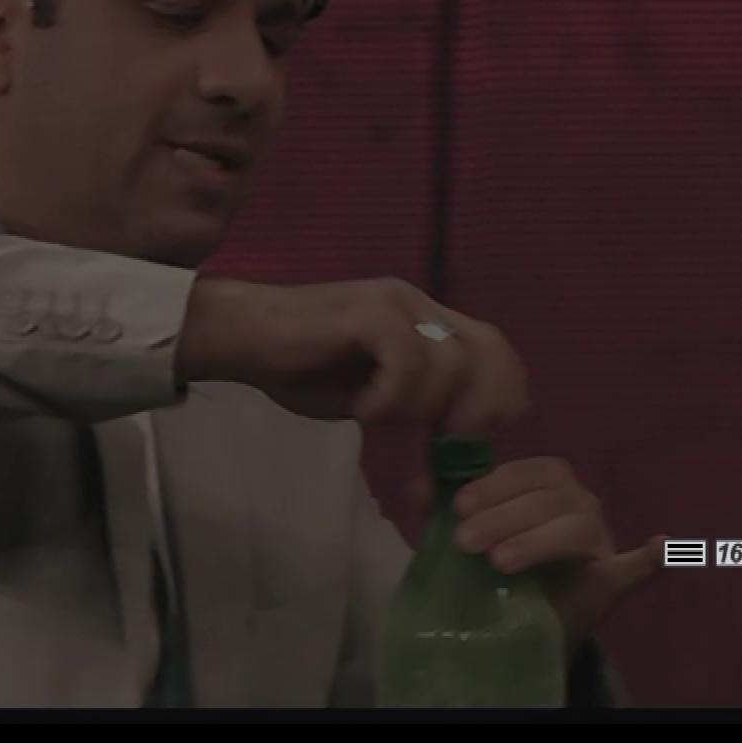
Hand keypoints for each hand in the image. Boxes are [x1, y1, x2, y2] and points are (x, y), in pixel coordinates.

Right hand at [176, 276, 528, 433]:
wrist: (240, 336)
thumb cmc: (296, 368)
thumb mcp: (370, 396)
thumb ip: (413, 404)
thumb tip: (453, 435)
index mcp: (423, 319)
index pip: (493, 347)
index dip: (502, 392)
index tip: (474, 435)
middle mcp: (417, 303)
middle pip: (489, 349)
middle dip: (479, 405)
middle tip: (443, 439)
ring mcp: (396, 302)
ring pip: (450, 364)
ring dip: (418, 407)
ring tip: (374, 417)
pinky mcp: (369, 312)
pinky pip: (407, 362)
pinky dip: (388, 398)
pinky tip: (359, 408)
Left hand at [415, 456, 661, 655]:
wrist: (528, 618)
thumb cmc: (501, 563)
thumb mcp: (470, 533)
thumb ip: (446, 509)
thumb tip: (418, 487)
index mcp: (546, 482)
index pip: (524, 471)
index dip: (492, 484)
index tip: (459, 507)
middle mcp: (579, 502)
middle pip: (547, 498)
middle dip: (502, 517)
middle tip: (467, 542)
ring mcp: (600, 539)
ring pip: (574, 527)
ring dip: (536, 541)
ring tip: (499, 562)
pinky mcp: (613, 579)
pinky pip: (635, 567)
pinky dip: (649, 559)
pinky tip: (658, 549)